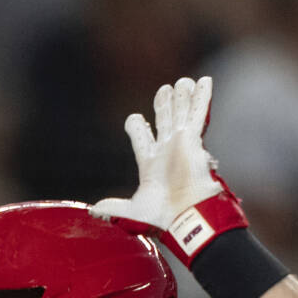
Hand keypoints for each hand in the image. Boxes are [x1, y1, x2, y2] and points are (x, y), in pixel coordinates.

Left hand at [90, 75, 247, 265]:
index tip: (134, 118)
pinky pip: (197, 113)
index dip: (137, 129)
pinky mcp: (193, 140)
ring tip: (181, 82)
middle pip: (165, 121)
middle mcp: (167, 152)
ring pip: (180, 114)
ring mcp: (181, 144)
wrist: (183, 216)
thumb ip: (114, 209)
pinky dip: (201, 97)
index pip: (142, 140)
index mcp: (151, 166)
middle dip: (164, 106)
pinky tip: (204, 81)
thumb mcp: (131, 212)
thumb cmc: (161, 217)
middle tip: (163, 90)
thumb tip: (93, 211)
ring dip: (181, 97)